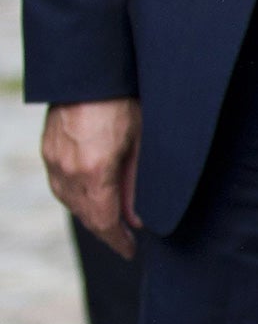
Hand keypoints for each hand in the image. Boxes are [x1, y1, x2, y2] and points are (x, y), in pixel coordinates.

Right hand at [42, 99, 142, 256]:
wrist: (89, 72)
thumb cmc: (124, 101)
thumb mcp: (143, 141)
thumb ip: (138, 182)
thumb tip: (138, 218)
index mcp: (94, 171)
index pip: (104, 221)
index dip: (118, 240)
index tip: (130, 250)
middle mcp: (68, 171)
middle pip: (86, 214)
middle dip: (106, 231)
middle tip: (124, 240)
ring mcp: (54, 161)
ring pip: (70, 201)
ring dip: (91, 214)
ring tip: (111, 221)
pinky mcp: (48, 150)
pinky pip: (61, 185)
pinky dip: (77, 196)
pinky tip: (91, 196)